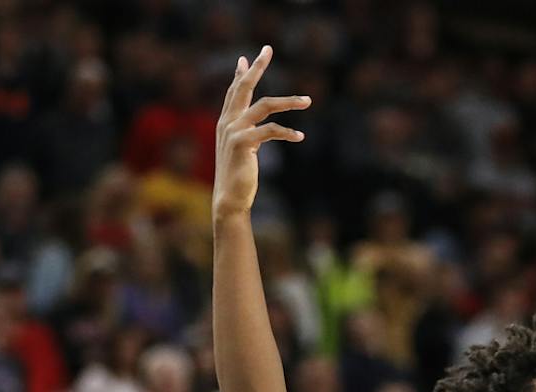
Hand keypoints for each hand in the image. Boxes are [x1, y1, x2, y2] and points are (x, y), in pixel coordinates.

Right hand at [212, 46, 310, 221]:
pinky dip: (287, 133)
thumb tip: (259, 132)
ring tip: (308, 100)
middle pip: (243, 87)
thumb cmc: (239, 178)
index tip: (245, 58)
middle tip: (268, 49)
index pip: (234, 92)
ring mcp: (233, 131)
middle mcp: (227, 122)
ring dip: (289, 101)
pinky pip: (270, 130)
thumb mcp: (243, 152)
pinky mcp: (242, 143)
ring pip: (264, 105)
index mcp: (227, 122)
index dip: (240, 74)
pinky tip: (300, 136)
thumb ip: (249, 136)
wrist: (230, 200)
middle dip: (257, 67)